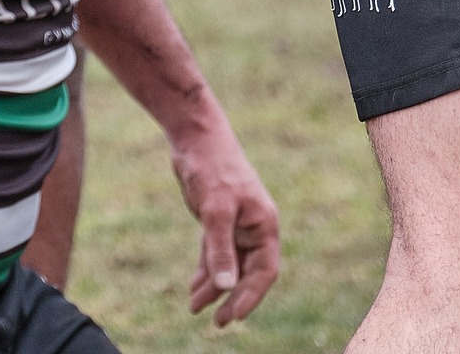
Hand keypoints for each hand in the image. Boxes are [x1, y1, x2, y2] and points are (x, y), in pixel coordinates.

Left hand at [170, 126, 279, 324]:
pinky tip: (195, 288)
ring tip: (195, 308)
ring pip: (228, 264)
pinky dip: (206, 269)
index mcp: (264, 226)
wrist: (196, 138)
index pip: (264, 272)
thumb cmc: (212, 168)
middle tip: (216, 321)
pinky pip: (215, 253)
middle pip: (246, 272)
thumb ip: (220, 248)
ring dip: (213, 287)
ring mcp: (236, 225)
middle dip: (230, 297)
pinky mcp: (217, 220)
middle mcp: (254, 228)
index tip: (233, 316)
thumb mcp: (215, 210)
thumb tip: (225, 286)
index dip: (250, 296)